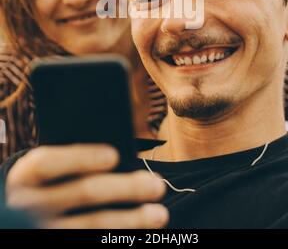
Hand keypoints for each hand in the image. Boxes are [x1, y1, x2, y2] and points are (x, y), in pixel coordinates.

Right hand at [6, 144, 168, 228]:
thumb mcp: (48, 167)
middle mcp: (29, 206)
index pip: (49, 163)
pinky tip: (139, 232)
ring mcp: (45, 231)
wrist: (22, 217)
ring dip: (131, 219)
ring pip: (93, 225)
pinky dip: (118, 237)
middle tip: (157, 185)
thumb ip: (72, 158)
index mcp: (26, 175)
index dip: (81, 157)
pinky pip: (92, 242)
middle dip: (126, 188)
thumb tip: (118, 153)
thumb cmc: (48, 181)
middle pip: (83, 193)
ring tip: (159, 213)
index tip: (114, 155)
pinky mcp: (59, 245)